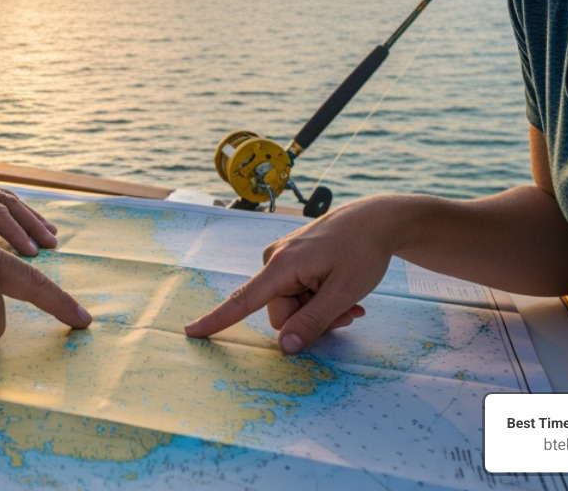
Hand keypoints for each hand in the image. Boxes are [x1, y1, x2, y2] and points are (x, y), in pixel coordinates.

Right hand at [184, 197, 398, 352]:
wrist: (376, 220)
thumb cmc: (363, 252)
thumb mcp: (343, 293)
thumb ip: (313, 322)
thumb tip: (284, 348)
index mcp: (282, 265)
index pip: (244, 300)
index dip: (217, 320)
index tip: (190, 332)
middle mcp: (275, 260)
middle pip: (281, 313)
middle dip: (311, 320)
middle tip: (348, 313)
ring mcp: (284, 260)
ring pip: (292, 307)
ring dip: (320, 311)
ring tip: (350, 303)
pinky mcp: (293, 261)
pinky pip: (298, 294)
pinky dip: (319, 299)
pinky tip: (343, 294)